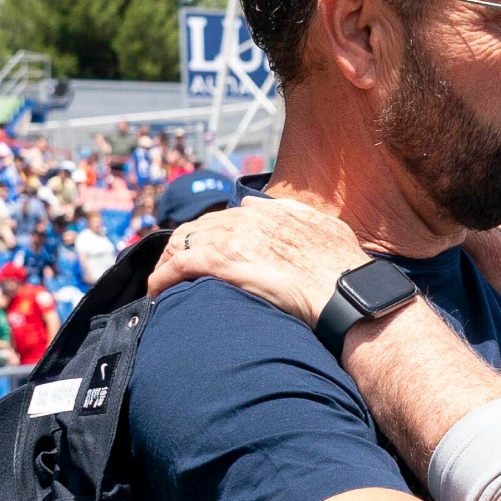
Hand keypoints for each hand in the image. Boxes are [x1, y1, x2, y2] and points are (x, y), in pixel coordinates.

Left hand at [148, 195, 365, 325]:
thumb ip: (298, 216)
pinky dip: (162, 278)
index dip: (211, 234)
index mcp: (272, 210)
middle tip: (175, 269)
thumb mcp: (326, 229)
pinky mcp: (221, 261)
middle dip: (183, 247)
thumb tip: (273, 209)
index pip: (226, 216)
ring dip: (169, 262)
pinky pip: (178, 266)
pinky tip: (156, 292)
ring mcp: (233, 237)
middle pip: (199, 227)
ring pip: (184, 244)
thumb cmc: (344, 270)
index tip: (206, 250)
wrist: (344, 291)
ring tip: (164, 282)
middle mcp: (248, 217)